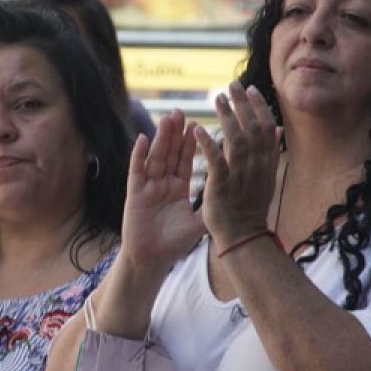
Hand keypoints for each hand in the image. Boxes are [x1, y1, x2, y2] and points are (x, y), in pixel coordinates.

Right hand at [118, 110, 204, 273]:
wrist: (152, 260)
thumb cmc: (173, 244)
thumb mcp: (198, 223)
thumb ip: (211, 206)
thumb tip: (235, 193)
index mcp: (177, 188)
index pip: (185, 160)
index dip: (190, 142)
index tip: (196, 123)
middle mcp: (162, 184)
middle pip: (170, 153)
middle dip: (175, 133)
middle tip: (181, 111)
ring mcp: (147, 187)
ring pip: (155, 157)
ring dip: (160, 138)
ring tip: (167, 118)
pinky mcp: (134, 194)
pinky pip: (137, 171)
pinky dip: (139, 156)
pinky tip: (142, 139)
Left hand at [192, 83, 280, 251]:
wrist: (243, 236)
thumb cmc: (251, 207)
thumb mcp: (267, 178)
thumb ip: (271, 153)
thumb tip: (278, 130)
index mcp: (266, 162)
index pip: (267, 128)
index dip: (259, 107)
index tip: (251, 90)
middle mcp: (256, 166)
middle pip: (252, 128)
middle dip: (242, 104)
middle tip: (232, 85)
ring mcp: (240, 175)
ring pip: (236, 139)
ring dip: (227, 117)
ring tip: (217, 99)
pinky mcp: (223, 185)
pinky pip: (216, 160)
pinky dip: (208, 144)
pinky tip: (198, 129)